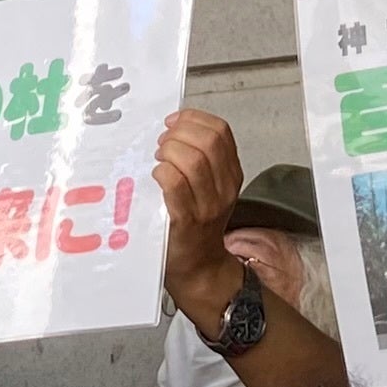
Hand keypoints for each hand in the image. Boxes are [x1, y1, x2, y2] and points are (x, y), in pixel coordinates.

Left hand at [157, 110, 241, 312]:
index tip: (172, 123)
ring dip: (169, 152)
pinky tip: (155, 176)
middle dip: (178, 134)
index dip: (193, 119)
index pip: (221, 131)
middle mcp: (225, 187)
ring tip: (158, 161)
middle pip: (208, 141)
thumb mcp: (209, 188)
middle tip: (161, 145)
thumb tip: (169, 130)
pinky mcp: (187, 220)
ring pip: (194, 160)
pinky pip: (176, 185)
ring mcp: (208, 205)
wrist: (199, 267)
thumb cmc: (197, 224)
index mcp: (231, 174)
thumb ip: (199, 160)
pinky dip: (162, 173)